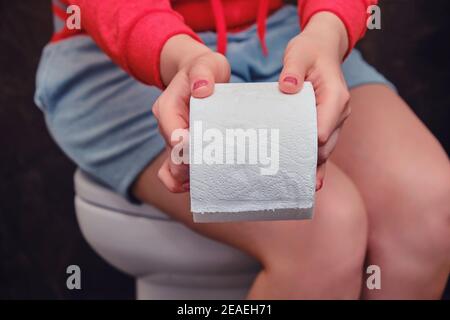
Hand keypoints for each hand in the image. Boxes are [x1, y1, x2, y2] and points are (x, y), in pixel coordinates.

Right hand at [153, 35, 229, 191]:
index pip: (173, 133)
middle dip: (191, 168)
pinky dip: (184, 183)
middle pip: (173, 157)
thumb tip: (201, 89)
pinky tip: (202, 184)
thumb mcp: (206, 64)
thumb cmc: (205, 70)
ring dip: (188, 180)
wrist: (202, 75)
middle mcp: (166, 127)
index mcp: (167, 107)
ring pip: (172, 170)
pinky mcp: (181, 150)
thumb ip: (203, 73)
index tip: (206, 153)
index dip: (187, 147)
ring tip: (210, 181)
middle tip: (215, 171)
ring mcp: (172, 141)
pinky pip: (174, 174)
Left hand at [278, 12, 350, 190]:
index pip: (323, 129)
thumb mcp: (299, 53)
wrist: (322, 49)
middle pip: (325, 146)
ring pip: (325, 151)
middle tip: (282, 175)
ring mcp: (335, 122)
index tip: (287, 156)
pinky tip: (309, 184)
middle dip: (306, 160)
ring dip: (311, 166)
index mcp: (336, 98)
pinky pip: (324, 148)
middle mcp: (340, 113)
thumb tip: (289, 87)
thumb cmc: (310, 51)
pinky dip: (316, 164)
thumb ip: (293, 69)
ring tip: (295, 188)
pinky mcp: (327, 125)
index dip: (307, 144)